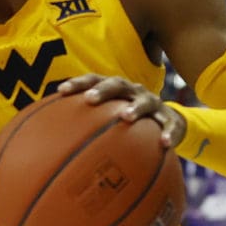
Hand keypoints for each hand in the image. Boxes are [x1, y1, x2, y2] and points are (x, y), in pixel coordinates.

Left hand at [55, 75, 184, 148]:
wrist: (169, 123)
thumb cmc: (130, 122)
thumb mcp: (110, 120)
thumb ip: (87, 127)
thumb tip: (54, 145)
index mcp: (116, 89)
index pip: (94, 80)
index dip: (78, 83)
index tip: (61, 91)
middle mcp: (133, 91)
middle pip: (117, 84)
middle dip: (103, 90)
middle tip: (90, 100)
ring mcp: (153, 103)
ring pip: (144, 102)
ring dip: (135, 108)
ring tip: (126, 117)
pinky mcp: (171, 118)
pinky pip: (171, 126)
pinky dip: (168, 134)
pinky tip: (164, 144)